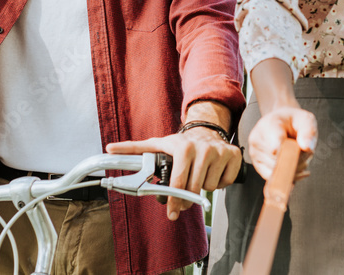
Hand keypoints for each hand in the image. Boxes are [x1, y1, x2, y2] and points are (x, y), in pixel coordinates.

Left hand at [105, 128, 241, 220]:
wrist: (207, 131)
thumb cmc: (181, 143)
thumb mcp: (158, 145)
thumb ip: (133, 149)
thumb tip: (109, 149)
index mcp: (183, 147)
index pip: (178, 182)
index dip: (174, 200)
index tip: (172, 212)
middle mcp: (203, 149)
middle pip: (194, 189)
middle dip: (187, 199)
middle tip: (184, 200)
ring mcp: (220, 152)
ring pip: (210, 188)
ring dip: (204, 186)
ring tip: (199, 174)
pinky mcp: (234, 157)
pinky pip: (224, 183)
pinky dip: (219, 182)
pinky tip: (213, 171)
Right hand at [248, 106, 316, 180]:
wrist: (281, 123)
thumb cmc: (293, 121)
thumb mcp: (306, 120)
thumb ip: (308, 131)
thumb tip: (306, 148)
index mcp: (269, 125)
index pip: (274, 144)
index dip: (282, 152)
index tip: (286, 153)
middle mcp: (257, 140)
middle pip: (280, 162)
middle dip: (297, 161)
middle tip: (305, 151)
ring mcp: (255, 154)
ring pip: (278, 172)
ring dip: (294, 169)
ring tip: (298, 155)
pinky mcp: (258, 166)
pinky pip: (275, 179)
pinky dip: (288, 176)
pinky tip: (295, 165)